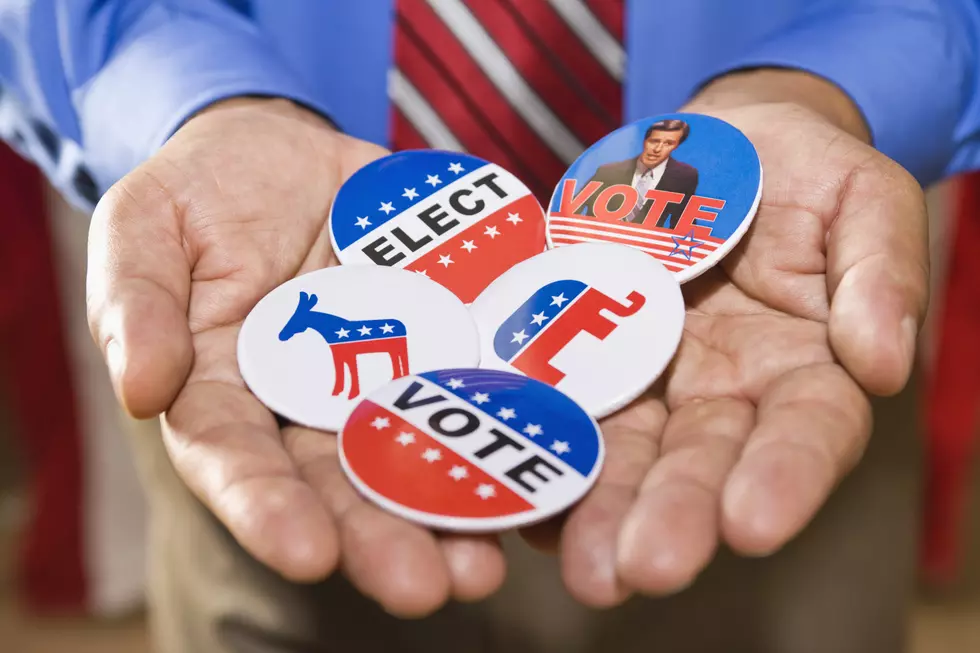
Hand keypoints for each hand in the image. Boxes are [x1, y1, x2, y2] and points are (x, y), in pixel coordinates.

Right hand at [86, 98, 505, 615]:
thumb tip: (140, 388)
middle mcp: (307, 408)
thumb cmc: (200, 194)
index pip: (238, 461)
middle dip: (378, 538)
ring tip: (484, 564)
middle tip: (422, 587)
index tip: (307, 551)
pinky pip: (471, 386)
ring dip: (450, 516)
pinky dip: (504, 431)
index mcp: (227, 395)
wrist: (283, 150)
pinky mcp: (438, 341)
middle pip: (341, 483)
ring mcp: (381, 379)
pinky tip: (539, 474)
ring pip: (414, 456)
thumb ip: (134, 303)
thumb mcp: (145, 227)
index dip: (267, 509)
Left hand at [534, 73, 928, 605]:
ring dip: (602, 510)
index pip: (807, 430)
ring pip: (626, 452)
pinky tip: (520, 504)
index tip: (750, 524)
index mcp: (804, 363)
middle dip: (675, 514)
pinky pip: (561, 410)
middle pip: (703, 460)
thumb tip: (884, 362)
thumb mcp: (858, 194)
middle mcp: (724, 392)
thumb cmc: (793, 168)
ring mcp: (649, 382)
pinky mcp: (585, 361)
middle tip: (644, 567)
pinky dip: (542, 456)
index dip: (784, 477)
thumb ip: (880, 269)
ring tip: (584, 567)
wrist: (700, 146)